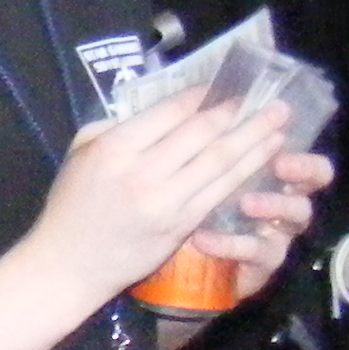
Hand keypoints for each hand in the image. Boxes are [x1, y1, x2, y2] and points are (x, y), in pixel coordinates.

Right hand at [24, 96, 302, 307]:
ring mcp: (165, 201)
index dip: (202, 96)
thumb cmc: (70, 206)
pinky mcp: (182, 225)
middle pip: (202, 133)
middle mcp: (143, 171)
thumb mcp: (78, 155)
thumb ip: (112, 129)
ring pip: (220, 161)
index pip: (169, 112)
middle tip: (265, 97)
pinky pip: (220, 192)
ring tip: (279, 121)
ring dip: (254, 139)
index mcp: (114, 148)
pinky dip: (246, 171)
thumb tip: (158, 114)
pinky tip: (264, 157)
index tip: (224, 86)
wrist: (69, 263)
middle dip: (237, 112)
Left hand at [197, 146, 330, 301]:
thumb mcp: (204, 178)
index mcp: (273, 175)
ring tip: (246, 202)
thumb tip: (207, 104)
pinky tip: (202, 238)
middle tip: (280, 164)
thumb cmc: (198, 212)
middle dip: (302, 169)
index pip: (298, 149)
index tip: (280, 133)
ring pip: (297, 216)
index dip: (295, 139)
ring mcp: (279, 233)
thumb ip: (213, 149)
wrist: (185, 269)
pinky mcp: (263, 265)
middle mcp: (285, 201)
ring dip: (273, 204)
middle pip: (314, 180)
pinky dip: (229, 244)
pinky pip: (256, 252)